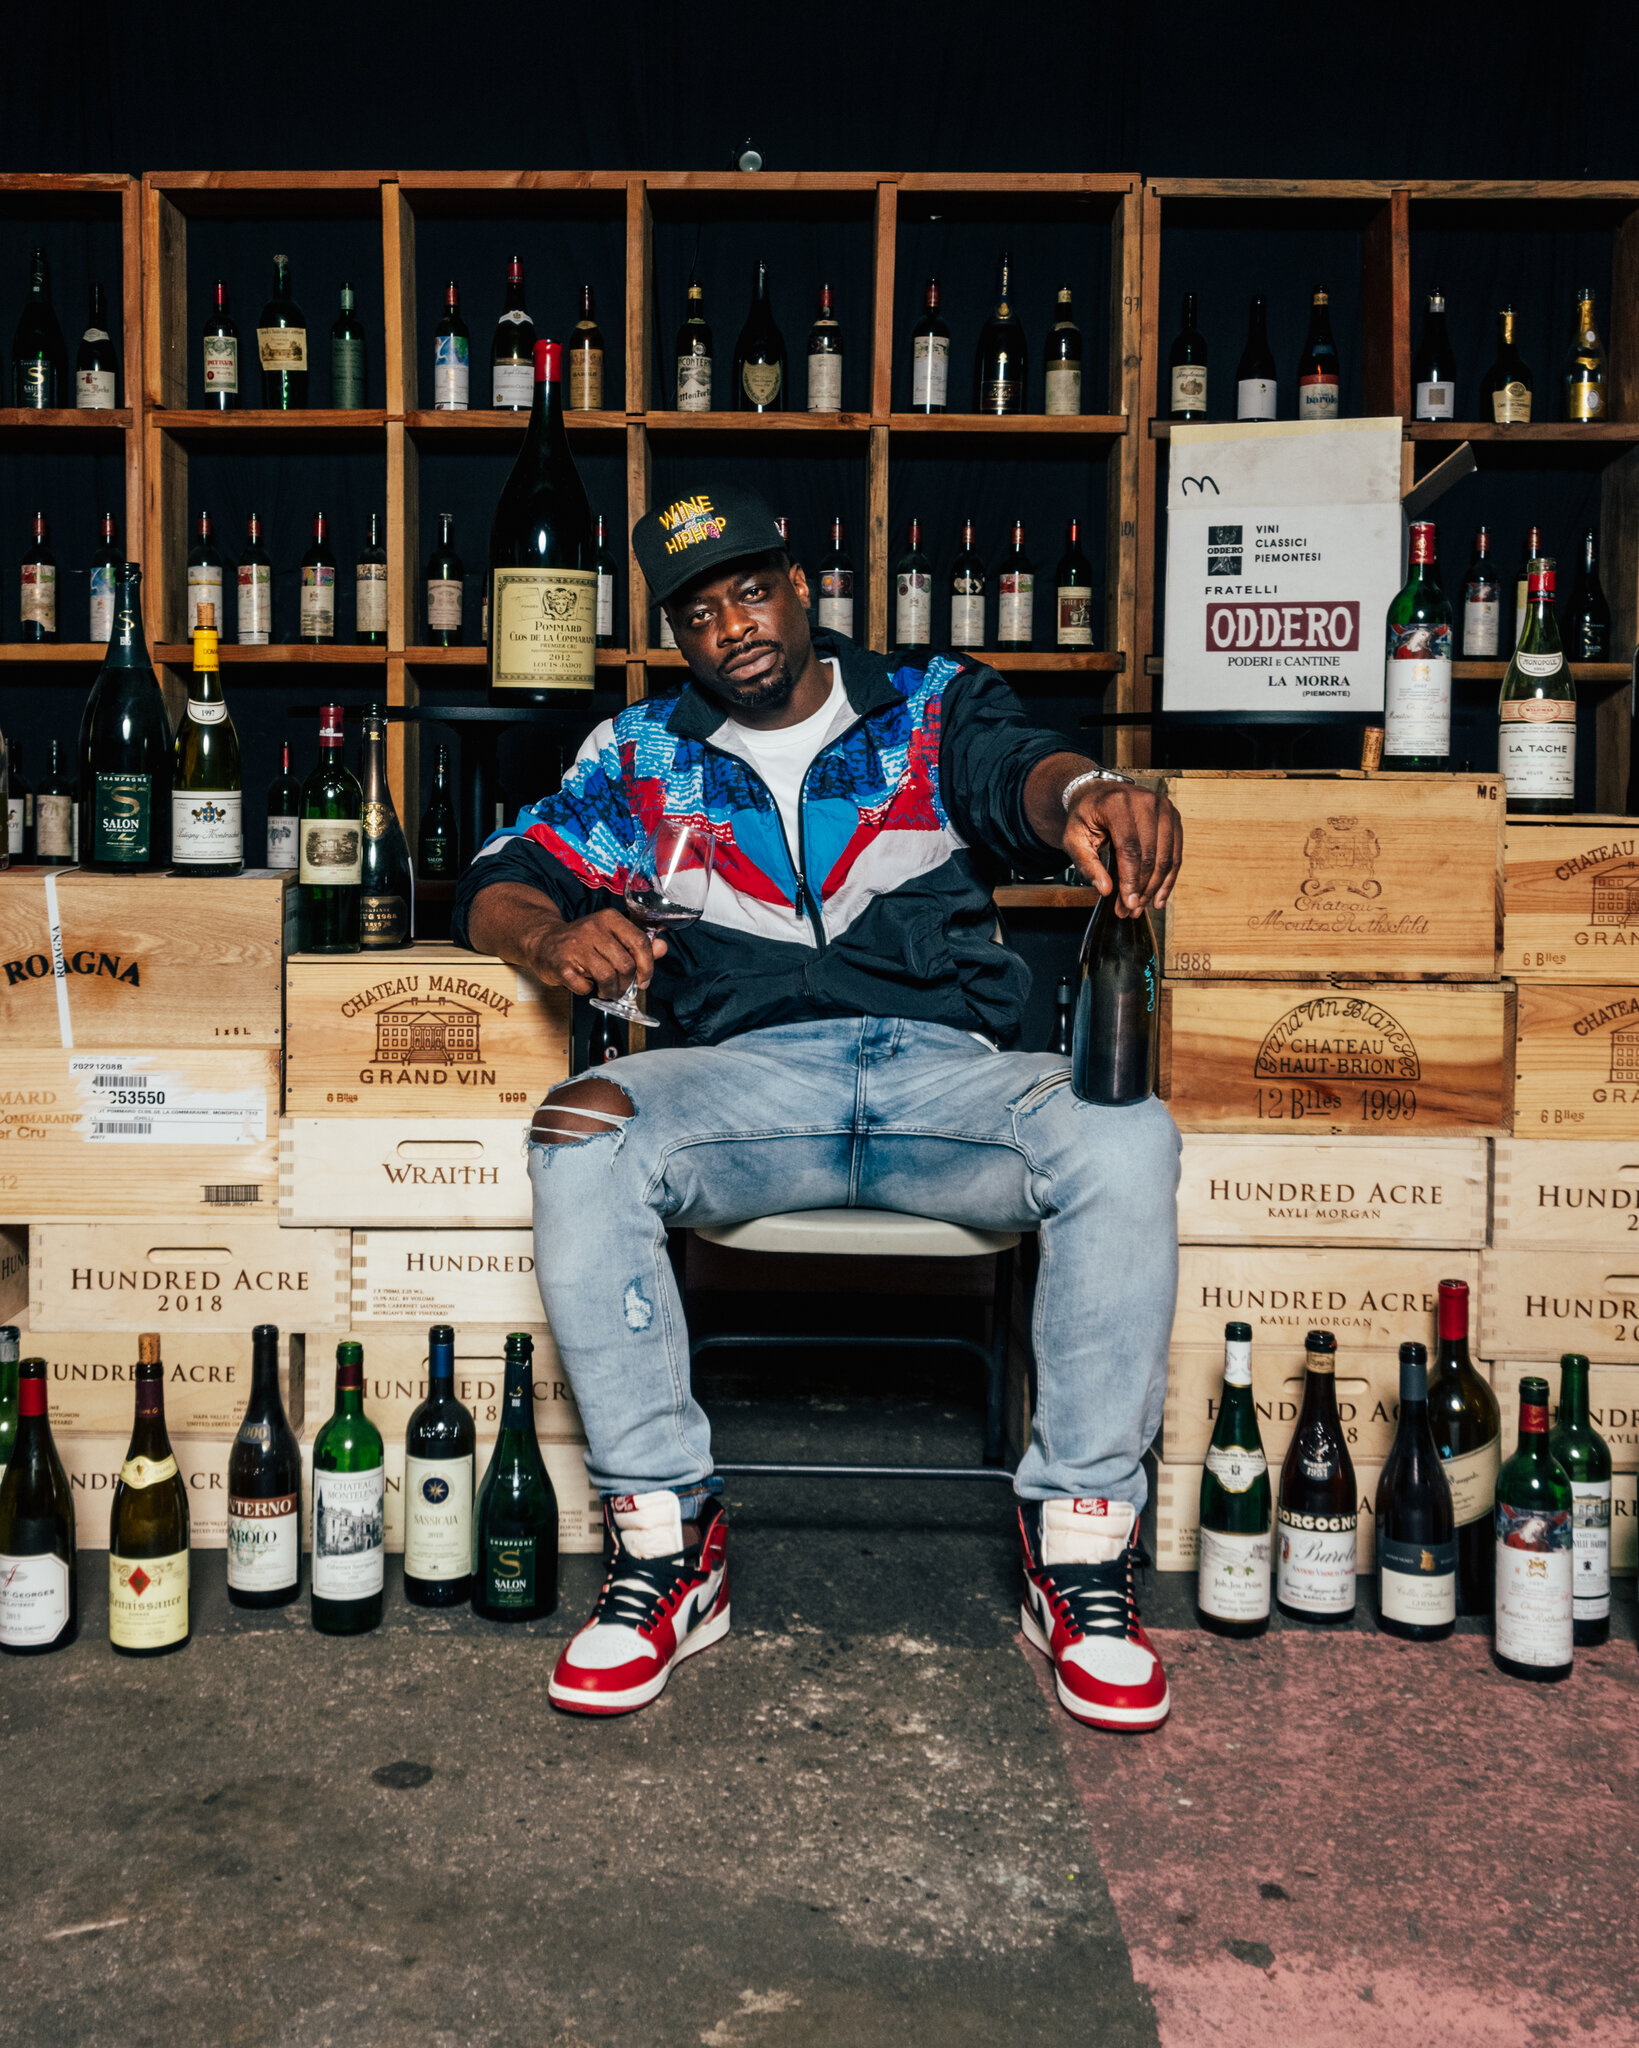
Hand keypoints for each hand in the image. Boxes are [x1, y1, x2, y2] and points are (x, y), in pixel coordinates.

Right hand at [532, 909, 668, 999]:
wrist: (543, 941)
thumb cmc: (583, 942)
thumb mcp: (611, 937)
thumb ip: (637, 944)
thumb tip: (662, 948)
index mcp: (609, 918)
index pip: (639, 941)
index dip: (647, 966)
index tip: (644, 981)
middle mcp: (593, 928)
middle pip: (625, 964)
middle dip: (626, 984)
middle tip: (620, 988)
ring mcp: (575, 946)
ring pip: (608, 977)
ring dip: (610, 990)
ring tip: (605, 989)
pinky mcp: (562, 964)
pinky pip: (584, 986)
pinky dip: (587, 990)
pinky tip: (584, 983)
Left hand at [1064, 781, 1182, 917]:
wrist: (1099, 793)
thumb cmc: (1086, 815)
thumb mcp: (1074, 838)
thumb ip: (1086, 864)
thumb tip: (1106, 889)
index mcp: (1117, 803)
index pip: (1129, 848)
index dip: (1131, 879)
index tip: (1127, 903)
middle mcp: (1145, 801)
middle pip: (1150, 854)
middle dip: (1142, 887)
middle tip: (1132, 909)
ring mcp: (1163, 807)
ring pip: (1167, 856)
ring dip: (1156, 887)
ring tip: (1143, 906)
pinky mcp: (1172, 816)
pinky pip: (1176, 852)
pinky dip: (1168, 877)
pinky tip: (1159, 895)